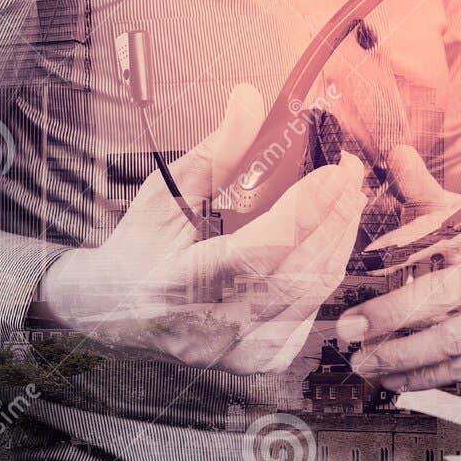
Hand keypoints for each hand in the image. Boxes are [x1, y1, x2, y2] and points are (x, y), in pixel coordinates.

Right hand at [38, 83, 366, 374]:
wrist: (111, 313)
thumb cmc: (137, 250)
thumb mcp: (162, 196)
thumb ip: (212, 152)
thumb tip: (249, 98)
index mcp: (174, 287)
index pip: (255, 254)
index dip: (303, 212)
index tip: (336, 171)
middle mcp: (206, 330)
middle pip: (295, 275)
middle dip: (334, 219)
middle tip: (349, 174)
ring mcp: (232, 354)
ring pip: (310, 295)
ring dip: (337, 242)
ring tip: (347, 200)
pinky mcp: (254, 362)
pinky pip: (307, 316)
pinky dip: (322, 274)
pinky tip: (325, 243)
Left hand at [339, 145, 460, 390]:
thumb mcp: (455, 209)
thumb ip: (419, 188)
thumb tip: (396, 152)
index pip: (437, 241)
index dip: (397, 253)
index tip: (358, 265)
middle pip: (441, 299)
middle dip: (388, 316)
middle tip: (346, 328)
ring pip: (450, 342)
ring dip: (399, 356)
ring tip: (360, 361)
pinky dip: (421, 377)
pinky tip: (388, 378)